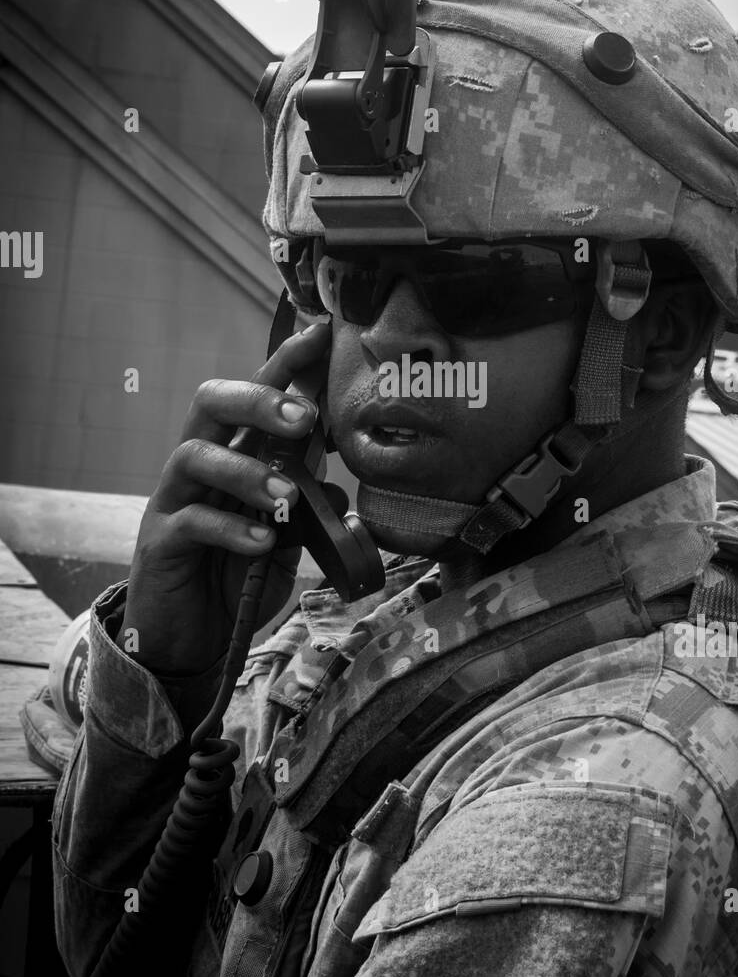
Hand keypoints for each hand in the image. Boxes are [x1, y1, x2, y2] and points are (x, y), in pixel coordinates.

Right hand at [123, 321, 330, 676]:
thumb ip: (305, 506)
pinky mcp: (160, 543)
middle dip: (258, 400)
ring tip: (287, 497)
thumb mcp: (285, 538)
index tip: (321, 336)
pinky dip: (230, 528)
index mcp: (232, 454)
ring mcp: (174, 501)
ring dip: (246, 470)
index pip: (254, 394)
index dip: (284, 362)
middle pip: (210, 403)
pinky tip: (263, 542)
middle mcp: (199, 466)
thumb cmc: (237, 577)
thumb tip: (339, 481)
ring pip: (193, 455)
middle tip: (304, 418)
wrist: (193, 640)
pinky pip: (189, 520)